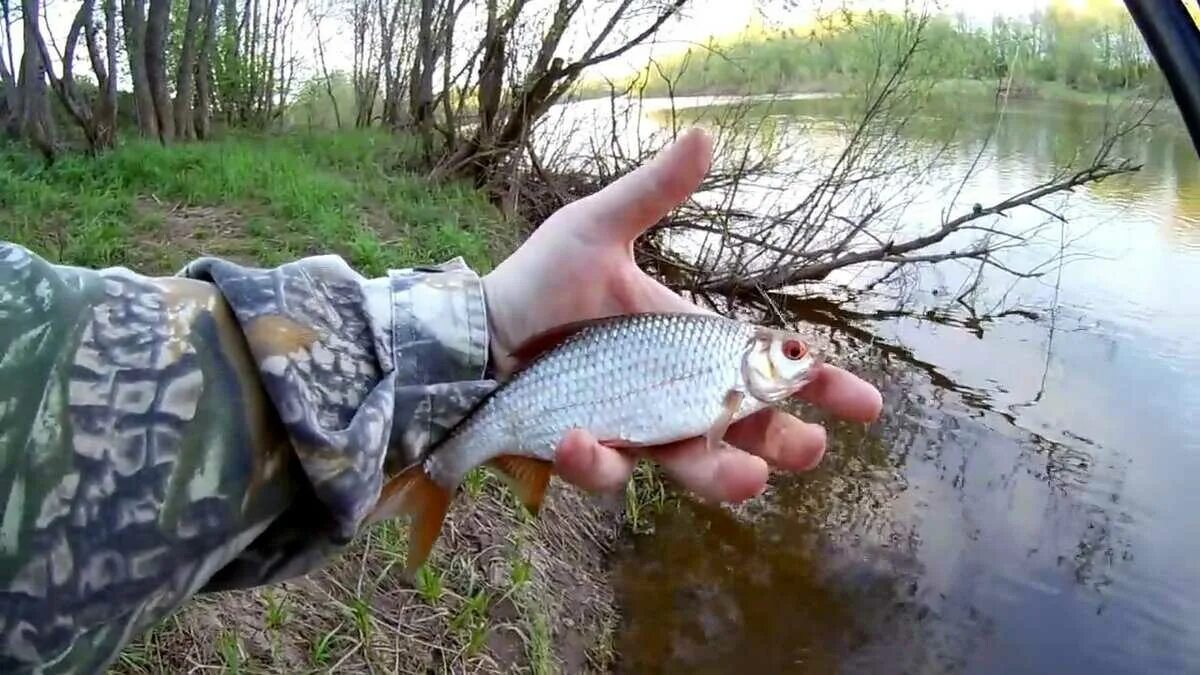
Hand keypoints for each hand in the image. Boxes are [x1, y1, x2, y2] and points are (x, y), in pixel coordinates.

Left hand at [481, 128, 881, 502]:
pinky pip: (602, 467)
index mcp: (688, 343)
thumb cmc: (540, 282)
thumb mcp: (597, 229)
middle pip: (746, 431)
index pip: (766, 366)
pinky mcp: (586, 450)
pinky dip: (595, 457)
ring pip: (690, 467)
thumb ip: (651, 194)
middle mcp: (672, 393)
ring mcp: (633, 426)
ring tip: (747, 480)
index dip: (819, 384)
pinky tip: (579, 434)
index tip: (866, 403)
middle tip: (808, 448)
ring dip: (720, 476)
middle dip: (784, 445)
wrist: (475, 329)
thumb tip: (705, 135)